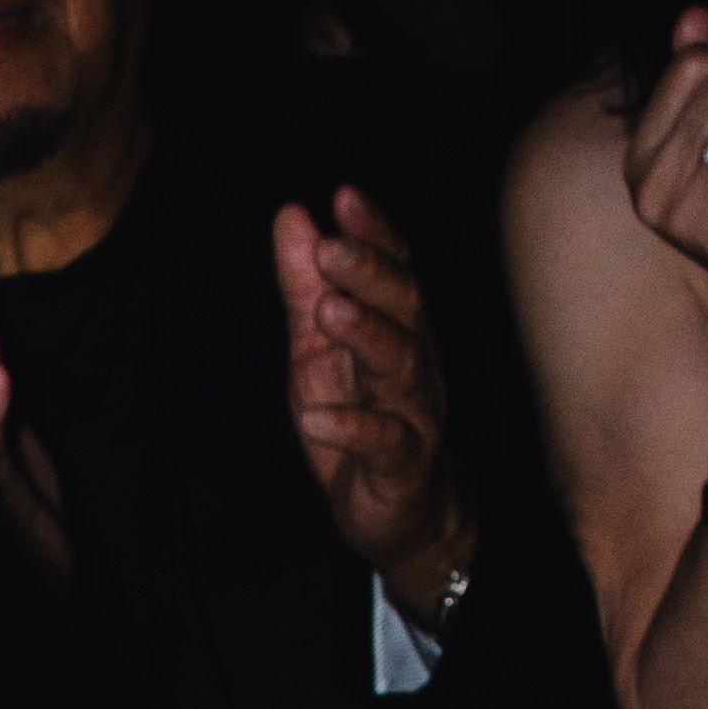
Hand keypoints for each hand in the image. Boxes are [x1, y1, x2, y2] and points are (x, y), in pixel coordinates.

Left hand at [274, 185, 464, 605]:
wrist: (401, 513)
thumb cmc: (358, 418)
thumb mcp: (315, 349)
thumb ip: (305, 286)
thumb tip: (292, 214)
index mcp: (397, 327)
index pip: (394, 268)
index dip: (374, 233)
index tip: (345, 196)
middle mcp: (415, 361)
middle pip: (404, 306)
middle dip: (369, 272)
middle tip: (330, 246)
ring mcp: (415, 412)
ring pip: (401, 364)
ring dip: (366, 334)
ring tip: (329, 310)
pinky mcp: (403, 465)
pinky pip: (384, 441)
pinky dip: (351, 427)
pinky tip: (314, 416)